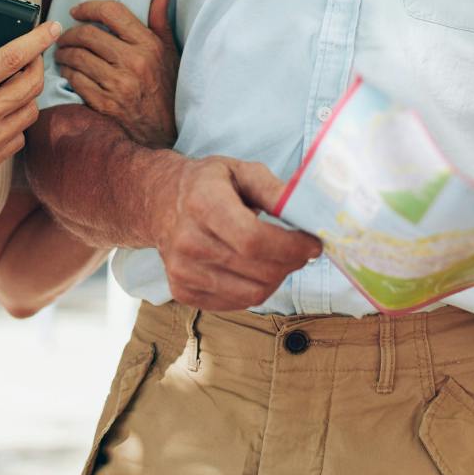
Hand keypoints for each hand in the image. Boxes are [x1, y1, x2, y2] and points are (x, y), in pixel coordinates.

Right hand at [0, 21, 62, 206]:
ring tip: (19, 85)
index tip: (51, 28)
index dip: (37, 40)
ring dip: (29, 95)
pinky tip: (5, 115)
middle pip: (32, 85)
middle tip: (33, 57)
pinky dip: (18, 123)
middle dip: (39, 65)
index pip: (13, 58)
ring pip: (30, 112)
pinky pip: (19, 138)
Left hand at [57, 0, 179, 148]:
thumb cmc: (167, 89)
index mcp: (148, 44)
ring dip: (64, 53)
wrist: (165, 132)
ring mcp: (118, 84)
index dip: (89, 7)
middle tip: (64, 36)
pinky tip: (68, 71)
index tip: (77, 11)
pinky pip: (76, 80)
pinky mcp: (105, 103)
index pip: (112, 12)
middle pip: (88, 34)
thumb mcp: (170, 53)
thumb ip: (161, 22)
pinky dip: (67, 73)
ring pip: (78, 57)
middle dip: (70, 33)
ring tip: (62, 53)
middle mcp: (133, 62)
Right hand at [148, 154, 320, 310]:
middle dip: (291, 263)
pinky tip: (255, 269)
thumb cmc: (207, 185)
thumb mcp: (240, 170)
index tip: (313, 244)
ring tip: (279, 259)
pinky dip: (255, 289)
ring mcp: (182, 271)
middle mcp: (187, 241)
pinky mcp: (181, 291)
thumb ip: (273, 190)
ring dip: (277, 279)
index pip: (253, 240)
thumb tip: (306, 213)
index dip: (291, 247)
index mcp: (203, 203)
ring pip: (252, 294)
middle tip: (301, 250)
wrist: (159, 203)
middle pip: (258, 271)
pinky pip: (236, 303)